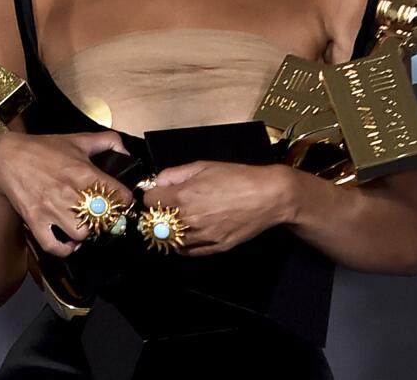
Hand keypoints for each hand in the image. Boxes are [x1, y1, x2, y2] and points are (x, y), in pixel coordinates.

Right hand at [0, 129, 134, 258]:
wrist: (8, 157)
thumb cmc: (43, 149)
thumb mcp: (79, 139)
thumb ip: (107, 141)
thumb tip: (126, 151)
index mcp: (83, 172)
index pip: (118, 195)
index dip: (125, 200)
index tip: (122, 201)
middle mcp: (69, 192)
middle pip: (101, 219)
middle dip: (107, 219)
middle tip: (105, 216)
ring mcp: (51, 209)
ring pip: (81, 234)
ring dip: (87, 233)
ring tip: (86, 226)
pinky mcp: (35, 220)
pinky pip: (53, 246)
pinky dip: (64, 249)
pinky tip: (70, 242)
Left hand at [145, 161, 289, 255]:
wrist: (268, 196)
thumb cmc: (238, 177)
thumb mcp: (203, 165)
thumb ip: (174, 173)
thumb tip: (156, 181)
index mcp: (183, 195)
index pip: (148, 201)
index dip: (153, 195)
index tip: (158, 194)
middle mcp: (188, 218)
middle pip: (156, 223)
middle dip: (159, 214)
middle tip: (167, 207)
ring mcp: (201, 236)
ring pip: (169, 240)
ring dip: (169, 231)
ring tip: (179, 220)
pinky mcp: (214, 247)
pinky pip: (187, 252)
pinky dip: (183, 244)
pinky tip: (189, 233)